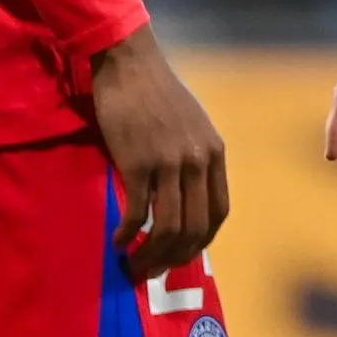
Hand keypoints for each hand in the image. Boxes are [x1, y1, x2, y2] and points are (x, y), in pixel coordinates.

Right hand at [90, 24, 229, 279]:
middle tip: (151, 271)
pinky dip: (128, 235)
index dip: (201, 242)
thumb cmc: (156, 93)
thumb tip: (183, 199)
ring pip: (168, 228)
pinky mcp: (139, 163)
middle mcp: (199, 161)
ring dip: (149, 255)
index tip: (181, 256)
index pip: (218, 213)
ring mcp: (170, 163)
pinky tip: (117, 242)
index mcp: (215, 154)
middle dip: (174, 259)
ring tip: (132, 266)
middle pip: (196, 228)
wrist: (129, 65)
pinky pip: (138, 214)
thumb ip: (193, 160)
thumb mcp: (190, 126)